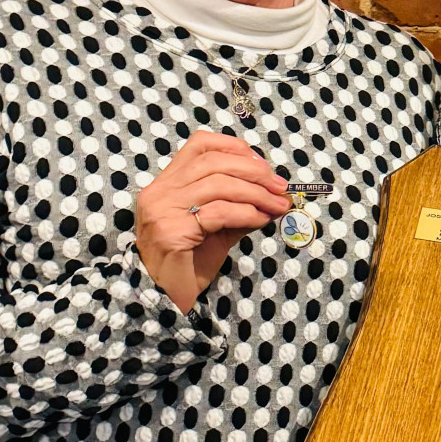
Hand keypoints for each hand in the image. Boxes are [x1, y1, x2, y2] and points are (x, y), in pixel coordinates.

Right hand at [133, 131, 290, 311]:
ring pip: (218, 184)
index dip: (233, 147)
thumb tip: (272, 194)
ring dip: (256, 193)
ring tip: (277, 205)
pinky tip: (262, 219)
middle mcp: (160, 192)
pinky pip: (219, 212)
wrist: (165, 297)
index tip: (261, 163)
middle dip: (253, 171)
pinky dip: (247, 213)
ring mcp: (163, 210)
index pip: (199, 144)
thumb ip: (238, 207)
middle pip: (213, 162)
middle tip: (280, 186)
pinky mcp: (173, 232)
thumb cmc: (189, 263)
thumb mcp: (216, 228)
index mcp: (166, 184)